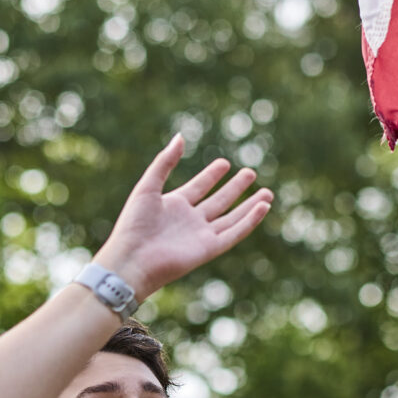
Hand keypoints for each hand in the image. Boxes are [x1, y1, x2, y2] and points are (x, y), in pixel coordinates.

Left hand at [92, 135, 273, 300]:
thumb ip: (164, 162)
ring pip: (231, 218)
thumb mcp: (147, 187)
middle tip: (250, 173)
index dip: (212, 175)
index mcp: (174, 205)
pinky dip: (249, 221)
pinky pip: (233, 234)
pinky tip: (262, 207)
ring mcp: (200, 236)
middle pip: (219, 202)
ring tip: (267, 193)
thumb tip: (180, 137)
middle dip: (235, 188)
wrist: (131, 260)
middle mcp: (190, 221)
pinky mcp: (208, 249)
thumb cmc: (133, 225)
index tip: (225, 163)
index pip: (199, 187)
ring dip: (249, 206)